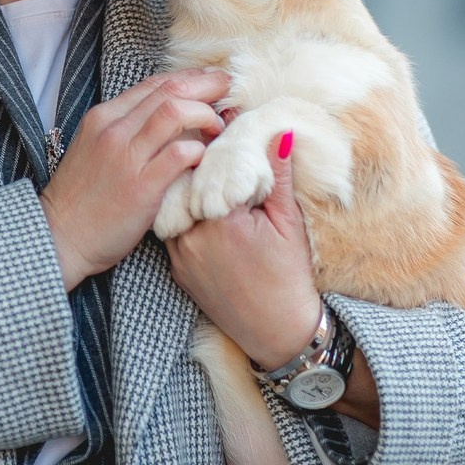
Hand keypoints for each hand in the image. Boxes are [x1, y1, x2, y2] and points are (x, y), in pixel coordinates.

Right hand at [39, 70, 230, 290]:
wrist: (61, 236)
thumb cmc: (83, 198)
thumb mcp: (95, 149)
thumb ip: (127, 130)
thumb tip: (168, 117)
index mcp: (103, 118)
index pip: (154, 84)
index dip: (189, 78)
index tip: (211, 81)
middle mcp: (114, 130)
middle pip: (169, 91)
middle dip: (205, 85)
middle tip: (227, 89)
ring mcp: (127, 157)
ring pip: (175, 113)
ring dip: (205, 115)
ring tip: (218, 127)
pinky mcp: (141, 186)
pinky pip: (180, 155)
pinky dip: (200, 151)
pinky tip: (206, 158)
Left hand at [165, 130, 321, 370]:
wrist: (277, 332)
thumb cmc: (289, 277)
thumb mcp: (289, 222)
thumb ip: (278, 175)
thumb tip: (280, 132)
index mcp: (222, 220)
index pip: (210, 166)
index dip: (219, 146)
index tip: (228, 132)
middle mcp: (192, 236)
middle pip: (188, 182)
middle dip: (201, 164)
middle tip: (215, 146)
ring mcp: (180, 254)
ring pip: (176, 204)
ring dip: (190, 189)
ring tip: (211, 178)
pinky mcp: (175, 268)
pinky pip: (174, 228)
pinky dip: (186, 215)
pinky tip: (203, 208)